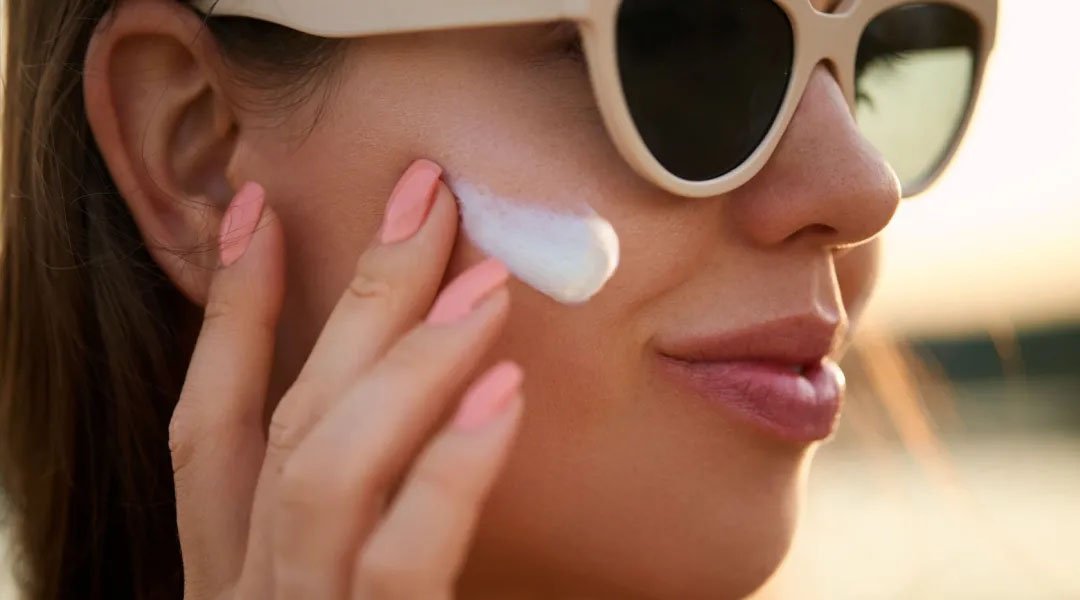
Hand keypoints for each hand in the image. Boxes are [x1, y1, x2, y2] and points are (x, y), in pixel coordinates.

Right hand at [169, 159, 522, 598]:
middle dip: (357, 300)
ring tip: (486, 283)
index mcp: (228, 567)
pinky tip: (503, 395)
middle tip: (426, 199)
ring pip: (326, 470)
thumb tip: (402, 384)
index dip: (228, 312)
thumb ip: (352, 502)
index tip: (257, 207)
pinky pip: (401, 558)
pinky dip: (448, 471)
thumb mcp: (332, 578)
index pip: (205, 423)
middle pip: (287, 422)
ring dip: (408, 363)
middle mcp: (245, 588)